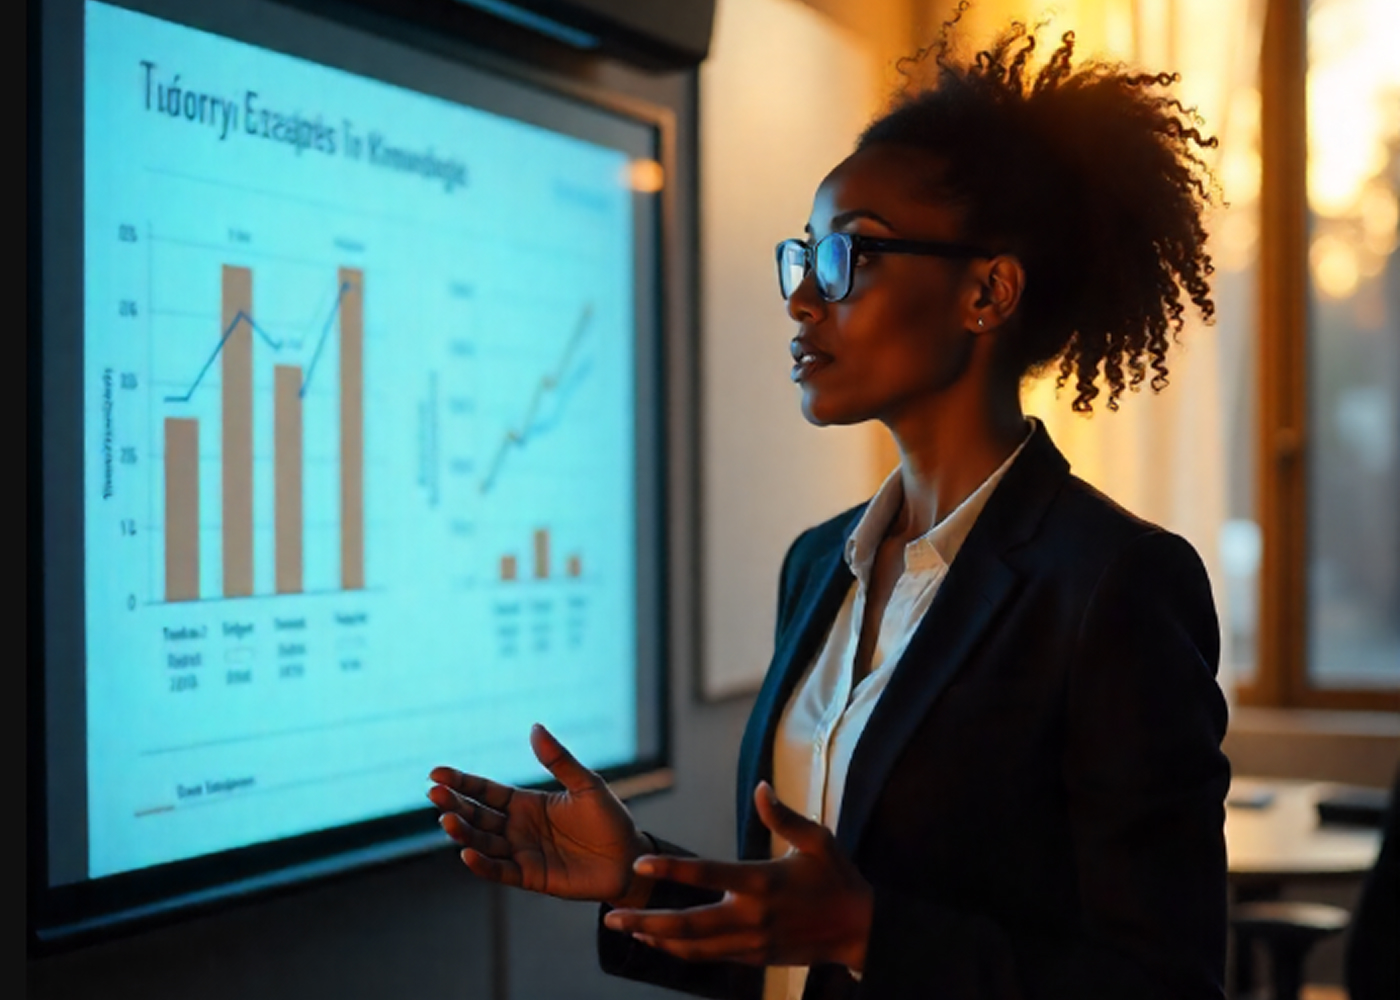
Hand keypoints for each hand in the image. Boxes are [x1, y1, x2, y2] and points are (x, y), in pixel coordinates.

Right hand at [428, 724, 653, 906]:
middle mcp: (518, 827)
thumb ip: (559, 760)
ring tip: (446, 820)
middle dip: (454, 804)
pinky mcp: (531, 877)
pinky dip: (482, 865)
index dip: (461, 782)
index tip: (436, 773)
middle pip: (477, 815)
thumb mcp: (586, 784)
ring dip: (463, 832)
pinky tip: (467, 854)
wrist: (629, 859)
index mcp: (527, 803)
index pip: (486, 791)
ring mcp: (522, 853)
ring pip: (483, 842)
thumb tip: (535, 726)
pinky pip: (501, 871)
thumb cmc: (609, 820)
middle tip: (434, 794)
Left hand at [603, 782, 872, 970]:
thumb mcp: (818, 841)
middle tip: (611, 916)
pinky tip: (659, 942)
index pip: (707, 874)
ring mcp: (752, 942)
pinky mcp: (755, 957)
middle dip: (646, 921)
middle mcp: (752, 916)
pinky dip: (681, 951)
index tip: (639, 863)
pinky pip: (710, 957)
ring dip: (657, 939)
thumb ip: (784, 817)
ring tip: (626, 929)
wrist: (862, 931)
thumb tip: (760, 786)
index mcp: (762, 882)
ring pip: (694, 946)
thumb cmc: (838, 878)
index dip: (671, 869)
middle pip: (688, 923)